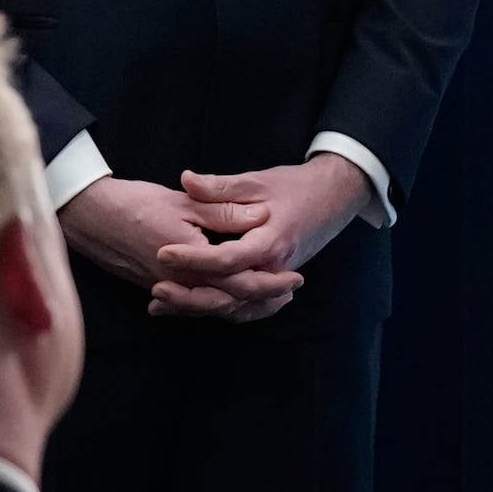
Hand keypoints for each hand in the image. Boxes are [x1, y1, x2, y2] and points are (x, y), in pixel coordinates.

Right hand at [61, 174, 302, 322]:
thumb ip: (223, 211)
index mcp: (190, 261)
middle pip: (228, 302)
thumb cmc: (135, 204)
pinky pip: (192, 304)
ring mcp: (165, 288)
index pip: (238, 282)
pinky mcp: (156, 286)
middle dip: (262, 300)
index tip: (295, 279)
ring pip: (211, 308)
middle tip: (289, 293)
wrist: (89, 215)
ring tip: (269, 299)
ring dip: (241, 305)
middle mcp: (178, 283)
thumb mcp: (184, 201)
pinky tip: (230, 301)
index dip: (270, 283)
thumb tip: (260, 216)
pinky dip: (215, 305)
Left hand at [167, 153, 371, 320]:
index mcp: (271, 242)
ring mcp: (276, 279)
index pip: (227, 260)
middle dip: (190, 296)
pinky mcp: (273, 282)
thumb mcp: (258, 182)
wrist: (336, 196)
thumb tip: (187, 180)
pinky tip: (190, 308)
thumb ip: (221, 187)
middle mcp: (275, 268)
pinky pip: (246, 306)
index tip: (162, 251)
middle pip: (230, 295)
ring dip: (198, 309)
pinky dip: (219, 310)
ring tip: (162, 305)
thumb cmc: (297, 187)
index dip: (193, 258)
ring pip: (236, 307)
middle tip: (156, 288)